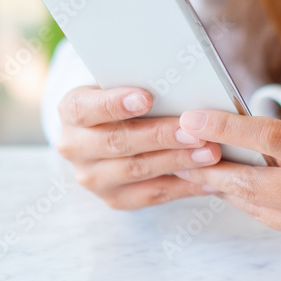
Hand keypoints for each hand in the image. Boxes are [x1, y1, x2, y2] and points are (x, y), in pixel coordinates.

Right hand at [56, 86, 221, 208]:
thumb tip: (180, 81)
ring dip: (177, 162)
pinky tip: (210, 179)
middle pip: (118, 142)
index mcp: (71, 111)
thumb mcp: (121, 84)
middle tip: (194, 132)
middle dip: (160, 137)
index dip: (115, 104)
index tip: (147, 98)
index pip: (86, 108)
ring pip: (137, 170)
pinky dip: (184, 186)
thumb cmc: (124, 99)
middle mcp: (74, 147)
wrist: (108, 131)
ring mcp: (92, 178)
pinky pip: (152, 195)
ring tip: (209, 153)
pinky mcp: (115, 199)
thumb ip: (139, 82)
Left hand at [171, 110, 280, 257]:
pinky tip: (246, 191)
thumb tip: (258, 144)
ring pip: (260, 209)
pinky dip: (260, 207)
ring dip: (230, 189)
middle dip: (213, 168)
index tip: (192, 119)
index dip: (225, 129)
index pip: (270, 141)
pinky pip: (280, 225)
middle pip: (253, 184)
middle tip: (180, 150)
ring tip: (204, 168)